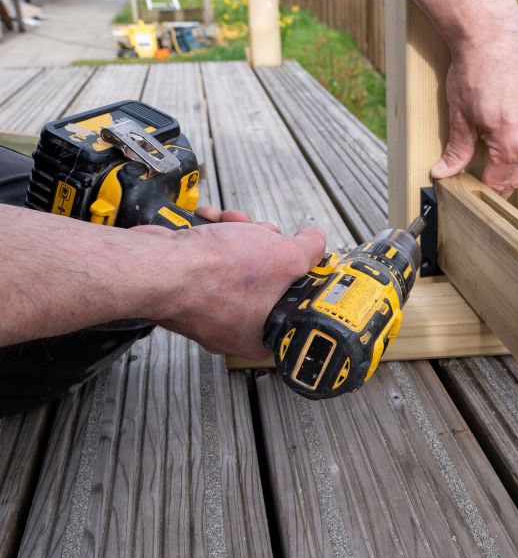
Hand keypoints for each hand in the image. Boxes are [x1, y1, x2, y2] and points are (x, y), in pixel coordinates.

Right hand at [136, 207, 324, 359]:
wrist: (159, 266)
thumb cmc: (218, 273)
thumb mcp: (286, 258)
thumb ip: (310, 251)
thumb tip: (316, 241)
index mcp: (261, 336)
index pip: (293, 307)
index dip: (299, 276)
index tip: (298, 258)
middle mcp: (233, 328)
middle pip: (267, 278)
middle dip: (265, 245)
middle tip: (262, 236)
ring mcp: (207, 308)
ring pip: (238, 262)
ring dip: (239, 233)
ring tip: (232, 223)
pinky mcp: (187, 286)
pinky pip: (210, 258)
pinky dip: (212, 235)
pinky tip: (210, 221)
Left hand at [430, 31, 517, 197]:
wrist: (493, 35)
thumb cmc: (475, 72)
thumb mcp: (460, 118)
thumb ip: (457, 151)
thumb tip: (444, 173)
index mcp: (514, 145)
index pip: (498, 183)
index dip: (481, 193)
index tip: (469, 197)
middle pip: (515, 176)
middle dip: (497, 184)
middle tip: (477, 188)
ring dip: (510, 165)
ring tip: (489, 166)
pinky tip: (504, 142)